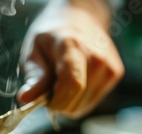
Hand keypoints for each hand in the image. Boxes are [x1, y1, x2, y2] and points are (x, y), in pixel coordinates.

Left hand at [18, 3, 123, 117]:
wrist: (80, 19)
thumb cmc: (52, 37)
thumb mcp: (34, 52)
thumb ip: (34, 77)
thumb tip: (26, 99)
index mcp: (73, 47)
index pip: (72, 84)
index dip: (57, 101)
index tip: (45, 100)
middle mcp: (96, 57)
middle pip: (77, 100)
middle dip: (58, 104)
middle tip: (50, 89)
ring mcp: (109, 66)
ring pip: (84, 107)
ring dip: (69, 103)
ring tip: (63, 83)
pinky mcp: (116, 73)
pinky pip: (92, 103)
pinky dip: (80, 100)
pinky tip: (76, 82)